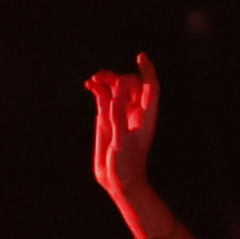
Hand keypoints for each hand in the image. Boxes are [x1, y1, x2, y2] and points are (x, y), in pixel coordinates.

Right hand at [84, 53, 162, 211]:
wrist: (118, 181)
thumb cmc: (127, 165)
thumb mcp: (123, 141)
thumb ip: (119, 116)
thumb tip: (115, 92)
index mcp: (146, 116)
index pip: (150, 88)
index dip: (147, 71)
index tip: (140, 57)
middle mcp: (135, 112)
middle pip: (130, 85)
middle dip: (118, 77)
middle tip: (103, 79)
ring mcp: (120, 114)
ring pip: (115, 89)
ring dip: (106, 81)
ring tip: (93, 80)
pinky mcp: (107, 120)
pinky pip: (103, 98)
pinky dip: (97, 90)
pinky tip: (89, 86)